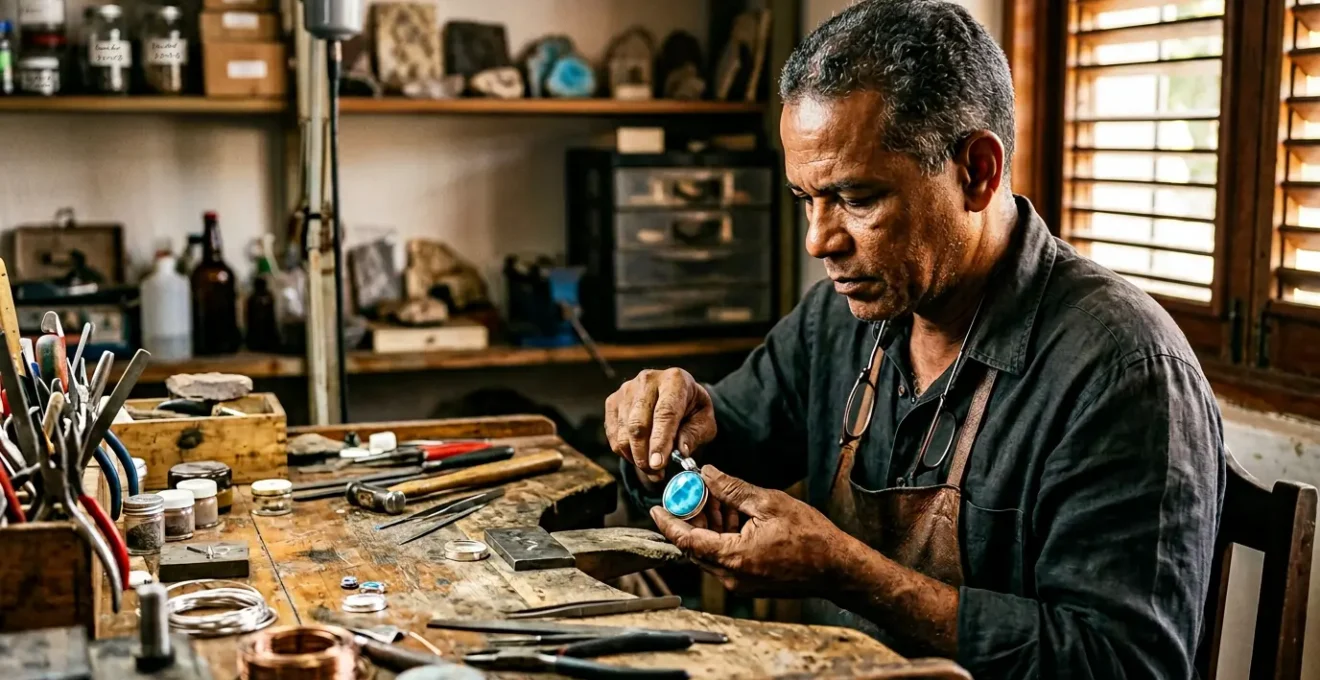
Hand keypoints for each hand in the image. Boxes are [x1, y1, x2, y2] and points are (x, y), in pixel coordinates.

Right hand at [604, 368, 715, 481]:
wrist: (676, 394)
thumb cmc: (692, 409)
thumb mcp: (704, 421)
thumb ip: (694, 435)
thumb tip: (681, 451)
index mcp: (675, 380)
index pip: (665, 413)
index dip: (660, 441)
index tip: (658, 464)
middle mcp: (647, 380)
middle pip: (638, 423)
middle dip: (644, 454)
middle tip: (655, 473)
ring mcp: (627, 389)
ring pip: (623, 431)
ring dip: (635, 456)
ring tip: (651, 468)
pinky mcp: (613, 400)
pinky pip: (613, 433)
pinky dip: (624, 451)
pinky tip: (640, 456)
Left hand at [649, 465, 859, 595]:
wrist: (837, 568)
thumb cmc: (811, 536)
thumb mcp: (768, 503)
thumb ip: (732, 489)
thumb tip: (706, 474)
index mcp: (733, 557)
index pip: (686, 540)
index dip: (668, 522)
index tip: (656, 507)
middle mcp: (732, 576)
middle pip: (696, 546)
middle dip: (691, 517)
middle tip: (692, 492)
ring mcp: (741, 583)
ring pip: (711, 551)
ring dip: (710, 525)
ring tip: (718, 498)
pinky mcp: (750, 582)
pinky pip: (726, 558)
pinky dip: (724, 536)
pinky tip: (734, 515)